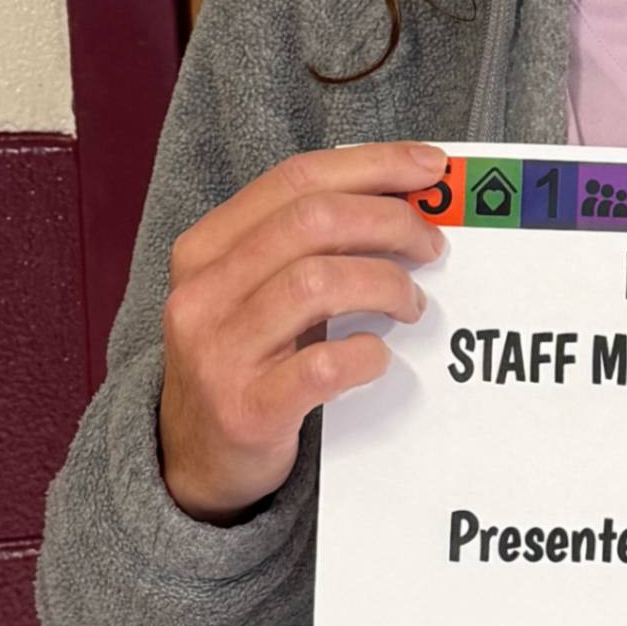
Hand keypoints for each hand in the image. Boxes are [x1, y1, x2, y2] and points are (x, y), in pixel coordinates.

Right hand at [156, 142, 446, 519]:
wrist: (195, 460)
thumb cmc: (245, 361)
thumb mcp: (255, 292)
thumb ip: (308, 245)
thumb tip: (407, 200)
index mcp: (205, 249)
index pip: (294, 179)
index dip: (371, 165)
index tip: (430, 168)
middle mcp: (203, 293)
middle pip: (311, 222)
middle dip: (389, 221)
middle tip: (430, 245)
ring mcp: (219, 353)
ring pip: (316, 283)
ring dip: (385, 284)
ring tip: (410, 304)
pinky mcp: (247, 410)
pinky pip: (322, 366)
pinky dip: (366, 354)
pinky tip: (379, 357)